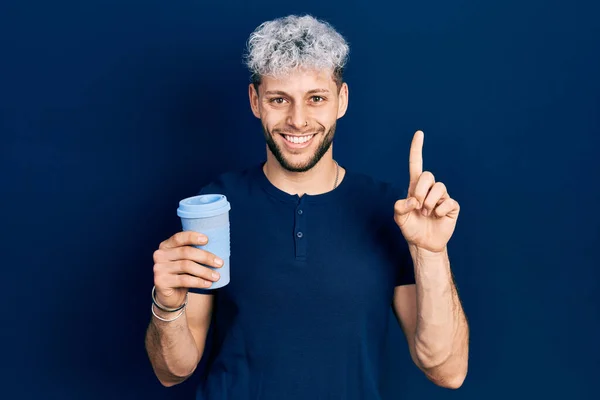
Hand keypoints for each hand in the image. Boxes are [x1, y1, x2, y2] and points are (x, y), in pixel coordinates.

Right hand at [152, 231, 223, 308]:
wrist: (170, 296)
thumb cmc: (182, 274)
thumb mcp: (186, 261)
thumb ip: (194, 253)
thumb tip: (217, 248)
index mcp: (166, 246)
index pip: (179, 237)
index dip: (193, 237)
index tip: (207, 240)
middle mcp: (160, 255)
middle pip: (186, 252)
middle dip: (205, 257)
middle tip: (220, 263)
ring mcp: (159, 268)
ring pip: (186, 266)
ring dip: (204, 271)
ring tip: (216, 276)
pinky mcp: (161, 281)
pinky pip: (184, 280)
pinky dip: (198, 282)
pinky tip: (208, 284)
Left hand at [394, 130, 459, 252]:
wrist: (423, 244)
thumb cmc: (411, 228)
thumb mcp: (399, 218)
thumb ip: (400, 207)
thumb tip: (414, 200)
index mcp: (415, 187)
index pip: (416, 164)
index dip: (417, 149)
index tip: (419, 133)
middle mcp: (429, 189)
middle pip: (428, 175)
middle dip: (420, 190)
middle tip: (417, 206)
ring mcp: (441, 197)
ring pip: (439, 187)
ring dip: (429, 202)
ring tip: (426, 213)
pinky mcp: (452, 206)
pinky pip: (448, 202)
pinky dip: (440, 210)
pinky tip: (437, 216)